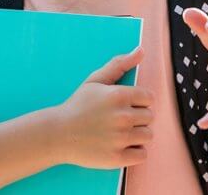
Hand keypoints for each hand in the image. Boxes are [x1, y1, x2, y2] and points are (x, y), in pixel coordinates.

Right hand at [54, 47, 153, 167]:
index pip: (149, 98)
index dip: (139, 102)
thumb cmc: (78, 105)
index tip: (126, 106)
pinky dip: (135, 152)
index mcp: (120, 95)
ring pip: (148, 135)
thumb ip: (120, 64)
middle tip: (119, 120)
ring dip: (138, 135)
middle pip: (150, 117)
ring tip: (121, 134)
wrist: (57, 134)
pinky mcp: (117, 158)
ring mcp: (120, 138)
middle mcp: (122, 116)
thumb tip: (141, 50)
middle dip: (138, 118)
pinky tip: (122, 147)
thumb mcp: (96, 80)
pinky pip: (142, 155)